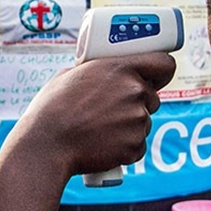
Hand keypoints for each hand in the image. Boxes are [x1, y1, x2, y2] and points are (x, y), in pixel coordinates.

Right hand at [5, 52, 175, 177]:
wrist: (46, 145)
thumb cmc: (51, 109)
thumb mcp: (69, 75)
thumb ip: (94, 72)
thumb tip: (98, 74)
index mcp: (120, 68)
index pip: (164, 63)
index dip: (162, 71)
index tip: (156, 77)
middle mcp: (135, 92)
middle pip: (153, 97)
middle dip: (137, 103)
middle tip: (111, 110)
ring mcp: (137, 120)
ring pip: (143, 122)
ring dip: (128, 126)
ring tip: (99, 129)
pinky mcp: (135, 146)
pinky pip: (137, 145)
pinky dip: (124, 147)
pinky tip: (102, 145)